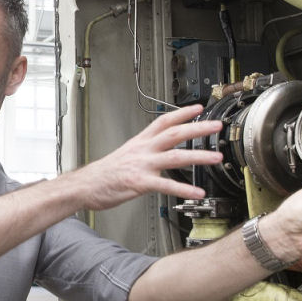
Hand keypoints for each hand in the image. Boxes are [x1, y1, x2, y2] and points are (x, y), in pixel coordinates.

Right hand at [73, 104, 223, 210]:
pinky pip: (166, 185)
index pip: (163, 121)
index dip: (182, 113)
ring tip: (216, 157)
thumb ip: (144, 150)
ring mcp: (142, 165)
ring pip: (175, 156)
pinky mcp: (139, 182)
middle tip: (217, 126)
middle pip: (174, 134)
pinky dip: (184, 189)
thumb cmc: (104, 174)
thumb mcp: (126, 154)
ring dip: (199, 156)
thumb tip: (159, 150)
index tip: (199, 107)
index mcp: (140, 142)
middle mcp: (143, 150)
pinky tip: (197, 192)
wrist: (84, 185)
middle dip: (198, 128)